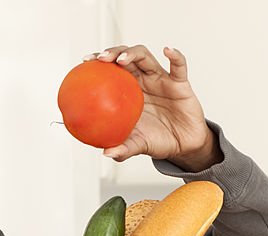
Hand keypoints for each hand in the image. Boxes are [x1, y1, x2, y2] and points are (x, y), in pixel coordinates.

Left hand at [82, 45, 220, 171]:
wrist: (183, 145)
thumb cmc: (158, 140)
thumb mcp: (138, 146)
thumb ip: (123, 149)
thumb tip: (107, 153)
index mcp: (129, 92)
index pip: (111, 70)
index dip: (98, 62)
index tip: (84, 61)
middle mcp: (143, 81)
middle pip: (126, 57)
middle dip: (112, 53)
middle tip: (101, 59)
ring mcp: (161, 80)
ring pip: (146, 57)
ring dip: (133, 54)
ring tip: (122, 60)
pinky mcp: (180, 84)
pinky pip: (179, 67)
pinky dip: (175, 56)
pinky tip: (168, 51)